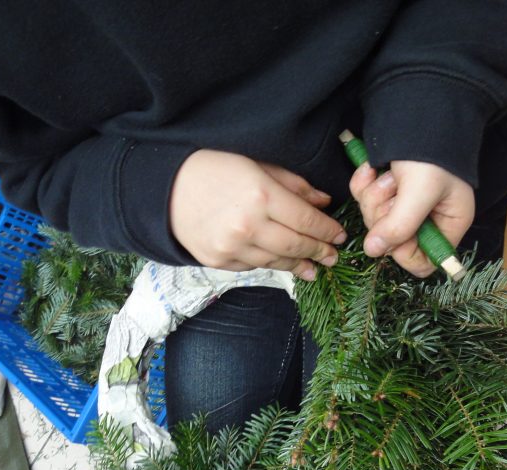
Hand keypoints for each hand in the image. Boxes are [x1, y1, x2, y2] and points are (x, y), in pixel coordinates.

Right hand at [170, 150, 346, 280]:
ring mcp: (232, 247)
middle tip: (333, 256)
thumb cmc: (213, 170)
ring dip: (299, 264)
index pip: (306, 219)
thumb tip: (324, 202)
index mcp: (261, 195)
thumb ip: (293, 185)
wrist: (166, 190)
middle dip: (319, 251)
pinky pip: (254, 267)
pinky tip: (285, 265)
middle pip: (296, 245)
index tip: (339, 235)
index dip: (327, 230)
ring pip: (277, 261)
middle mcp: (248, 225)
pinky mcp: (219, 261)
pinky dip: (273, 265)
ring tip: (314, 266)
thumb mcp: (256, 166)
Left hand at [349, 160, 473, 277]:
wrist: (417, 106)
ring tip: (388, 174)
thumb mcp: (421, 191)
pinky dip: (363, 183)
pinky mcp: (383, 188)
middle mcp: (427, 219)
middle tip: (391, 190)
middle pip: (392, 242)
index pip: (424, 262)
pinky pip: (363, 199)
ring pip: (374, 220)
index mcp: (449, 224)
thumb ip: (400, 226)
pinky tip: (371, 168)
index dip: (404, 252)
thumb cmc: (431, 150)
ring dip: (374, 196)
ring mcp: (403, 204)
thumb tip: (373, 252)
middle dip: (384, 215)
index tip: (394, 234)